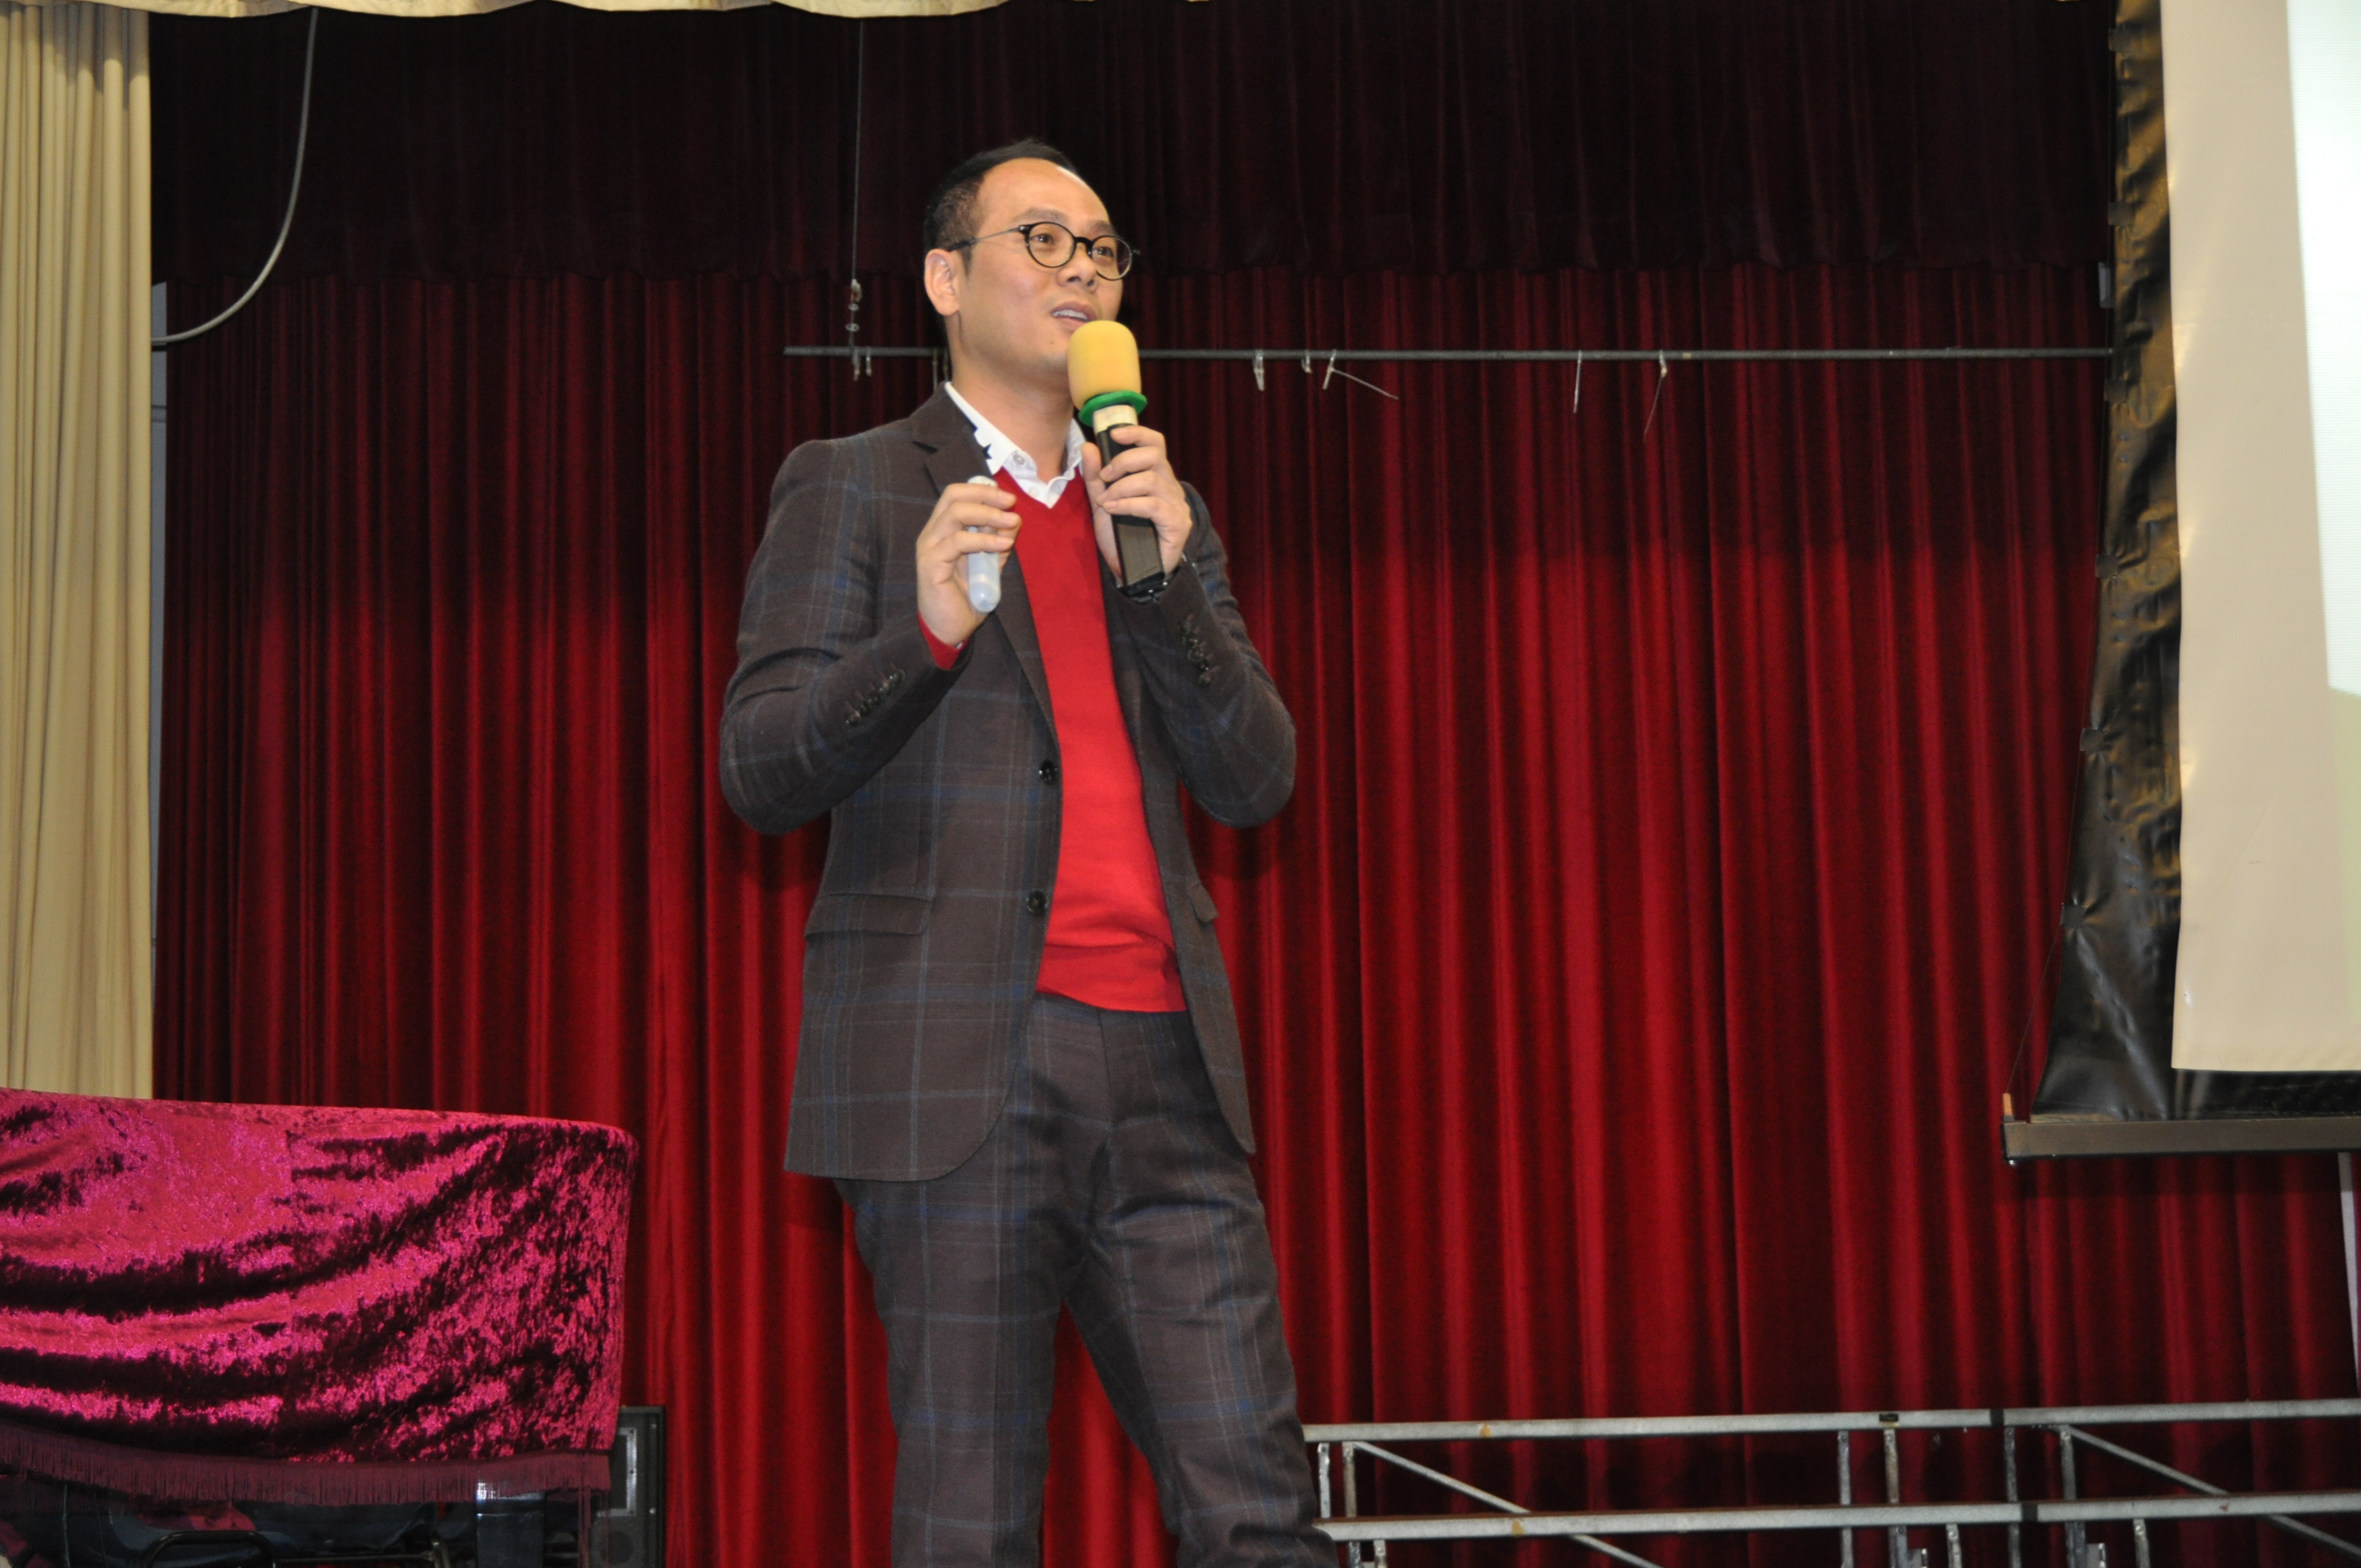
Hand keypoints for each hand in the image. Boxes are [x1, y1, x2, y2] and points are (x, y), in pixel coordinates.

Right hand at [915, 480, 1018, 645]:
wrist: (949, 630)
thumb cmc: (966, 599)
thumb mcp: (989, 565)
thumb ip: (998, 542)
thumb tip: (1015, 519)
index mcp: (943, 530)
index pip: (957, 495)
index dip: (982, 491)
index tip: (1009, 498)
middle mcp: (932, 533)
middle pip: (953, 496)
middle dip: (986, 495)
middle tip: (1011, 502)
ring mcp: (929, 547)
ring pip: (956, 514)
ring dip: (989, 515)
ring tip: (1012, 521)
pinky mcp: (931, 565)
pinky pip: (958, 542)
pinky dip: (985, 540)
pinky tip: (1004, 544)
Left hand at [1081, 425, 1191, 576]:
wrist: (1130, 572)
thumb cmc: (1120, 536)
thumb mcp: (1102, 502)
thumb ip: (1096, 476)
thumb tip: (1089, 446)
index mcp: (1155, 476)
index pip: (1155, 444)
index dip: (1136, 433)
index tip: (1113, 434)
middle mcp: (1170, 487)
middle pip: (1154, 455)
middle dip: (1124, 461)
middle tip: (1105, 477)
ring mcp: (1177, 505)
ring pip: (1151, 480)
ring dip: (1122, 488)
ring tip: (1106, 502)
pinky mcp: (1177, 524)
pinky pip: (1153, 505)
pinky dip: (1129, 504)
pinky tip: (1114, 510)